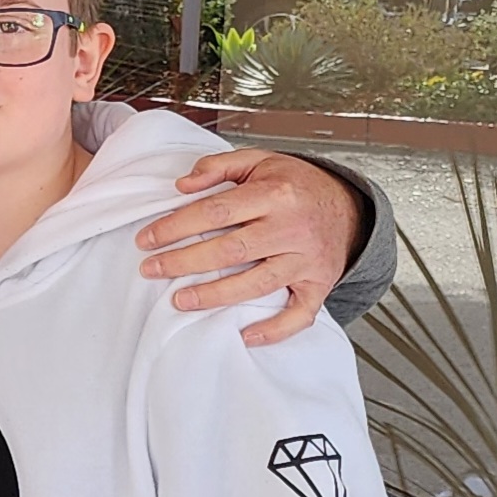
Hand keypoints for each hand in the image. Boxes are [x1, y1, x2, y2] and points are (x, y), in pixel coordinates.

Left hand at [136, 150, 365, 347]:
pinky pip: (300, 314)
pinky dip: (274, 329)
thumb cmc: (296, 185)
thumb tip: (182, 185)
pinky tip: (244, 336)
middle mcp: (292, 228)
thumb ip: (219, 167)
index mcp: (275, 194)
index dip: (176, 226)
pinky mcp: (319, 284)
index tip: (147, 239)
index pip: (215, 211)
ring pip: (256, 284)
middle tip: (151, 269)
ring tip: (179, 300)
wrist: (349, 206)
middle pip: (230, 250)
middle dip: (184, 262)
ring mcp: (307, 259)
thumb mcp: (260, 161)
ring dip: (215, 296)